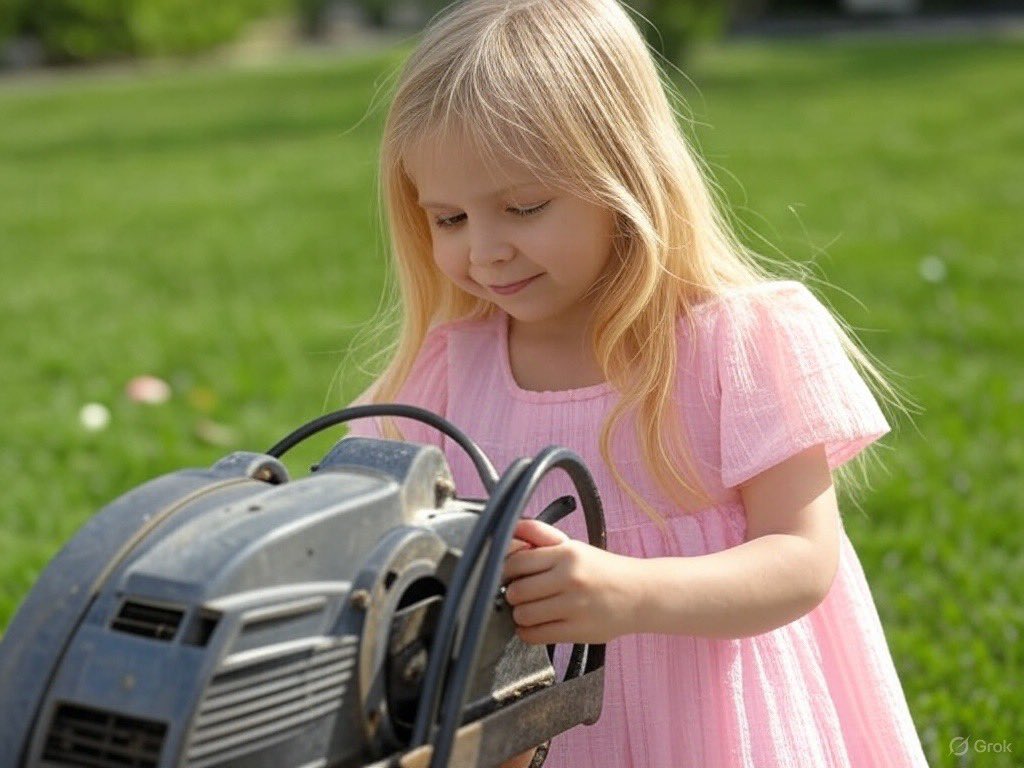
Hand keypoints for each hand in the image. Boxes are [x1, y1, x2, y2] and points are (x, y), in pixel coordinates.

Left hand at [501, 518, 638, 644]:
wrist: (640, 594)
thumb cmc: (602, 570)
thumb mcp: (573, 546)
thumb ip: (541, 535)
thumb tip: (513, 527)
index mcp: (567, 554)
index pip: (517, 562)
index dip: (509, 571)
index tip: (513, 575)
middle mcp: (570, 578)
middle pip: (516, 591)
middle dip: (515, 594)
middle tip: (523, 594)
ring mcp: (574, 606)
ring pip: (523, 615)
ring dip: (521, 614)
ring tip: (532, 609)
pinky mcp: (577, 631)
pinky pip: (535, 635)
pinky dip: (529, 631)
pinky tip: (537, 624)